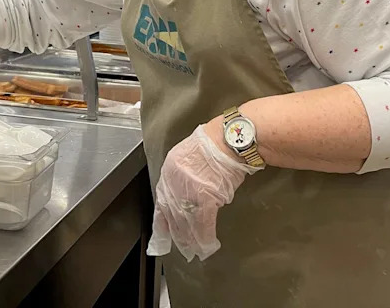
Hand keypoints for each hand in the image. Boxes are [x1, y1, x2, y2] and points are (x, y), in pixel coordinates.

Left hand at [147, 123, 260, 261]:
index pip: (161, 201)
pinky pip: (202, 224)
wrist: (229, 139)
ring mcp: (188, 191)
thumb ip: (183, 177)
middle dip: (178, 235)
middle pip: (173, 215)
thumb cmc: (214, 145)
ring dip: (191, 240)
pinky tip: (208, 245)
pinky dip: (205, 237)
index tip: (162, 234)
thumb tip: (186, 196)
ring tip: (196, 251)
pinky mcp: (205, 198)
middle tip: (183, 248)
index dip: (162, 221)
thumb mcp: (188, 156)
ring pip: (186, 223)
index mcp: (169, 170)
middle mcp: (174, 182)